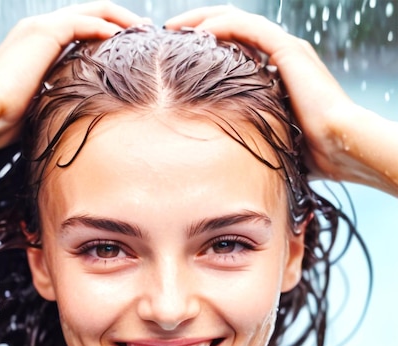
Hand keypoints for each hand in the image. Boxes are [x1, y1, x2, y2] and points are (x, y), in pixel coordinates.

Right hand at [0, 1, 144, 193]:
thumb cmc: (6, 121)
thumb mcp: (38, 106)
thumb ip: (56, 100)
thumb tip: (74, 118)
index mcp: (38, 44)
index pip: (80, 29)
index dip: (107, 33)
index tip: (131, 45)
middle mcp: (39, 29)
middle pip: (89, 13)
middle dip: (121, 20)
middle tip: (147, 30)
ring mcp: (40, 28)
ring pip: (90, 11)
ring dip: (120, 19)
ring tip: (144, 30)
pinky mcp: (43, 32)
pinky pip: (82, 22)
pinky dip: (105, 25)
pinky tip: (124, 36)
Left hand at [166, 6, 397, 193]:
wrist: (340, 146)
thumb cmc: (310, 154)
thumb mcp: (270, 140)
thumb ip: (250, 137)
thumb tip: (223, 162)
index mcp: (276, 74)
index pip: (235, 49)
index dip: (206, 50)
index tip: (176, 59)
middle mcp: (281, 56)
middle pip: (231, 29)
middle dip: (197, 27)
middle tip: (167, 35)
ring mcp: (285, 50)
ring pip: (236, 20)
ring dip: (202, 20)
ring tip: (173, 28)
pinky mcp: (288, 51)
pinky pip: (248, 28)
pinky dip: (221, 25)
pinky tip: (198, 32)